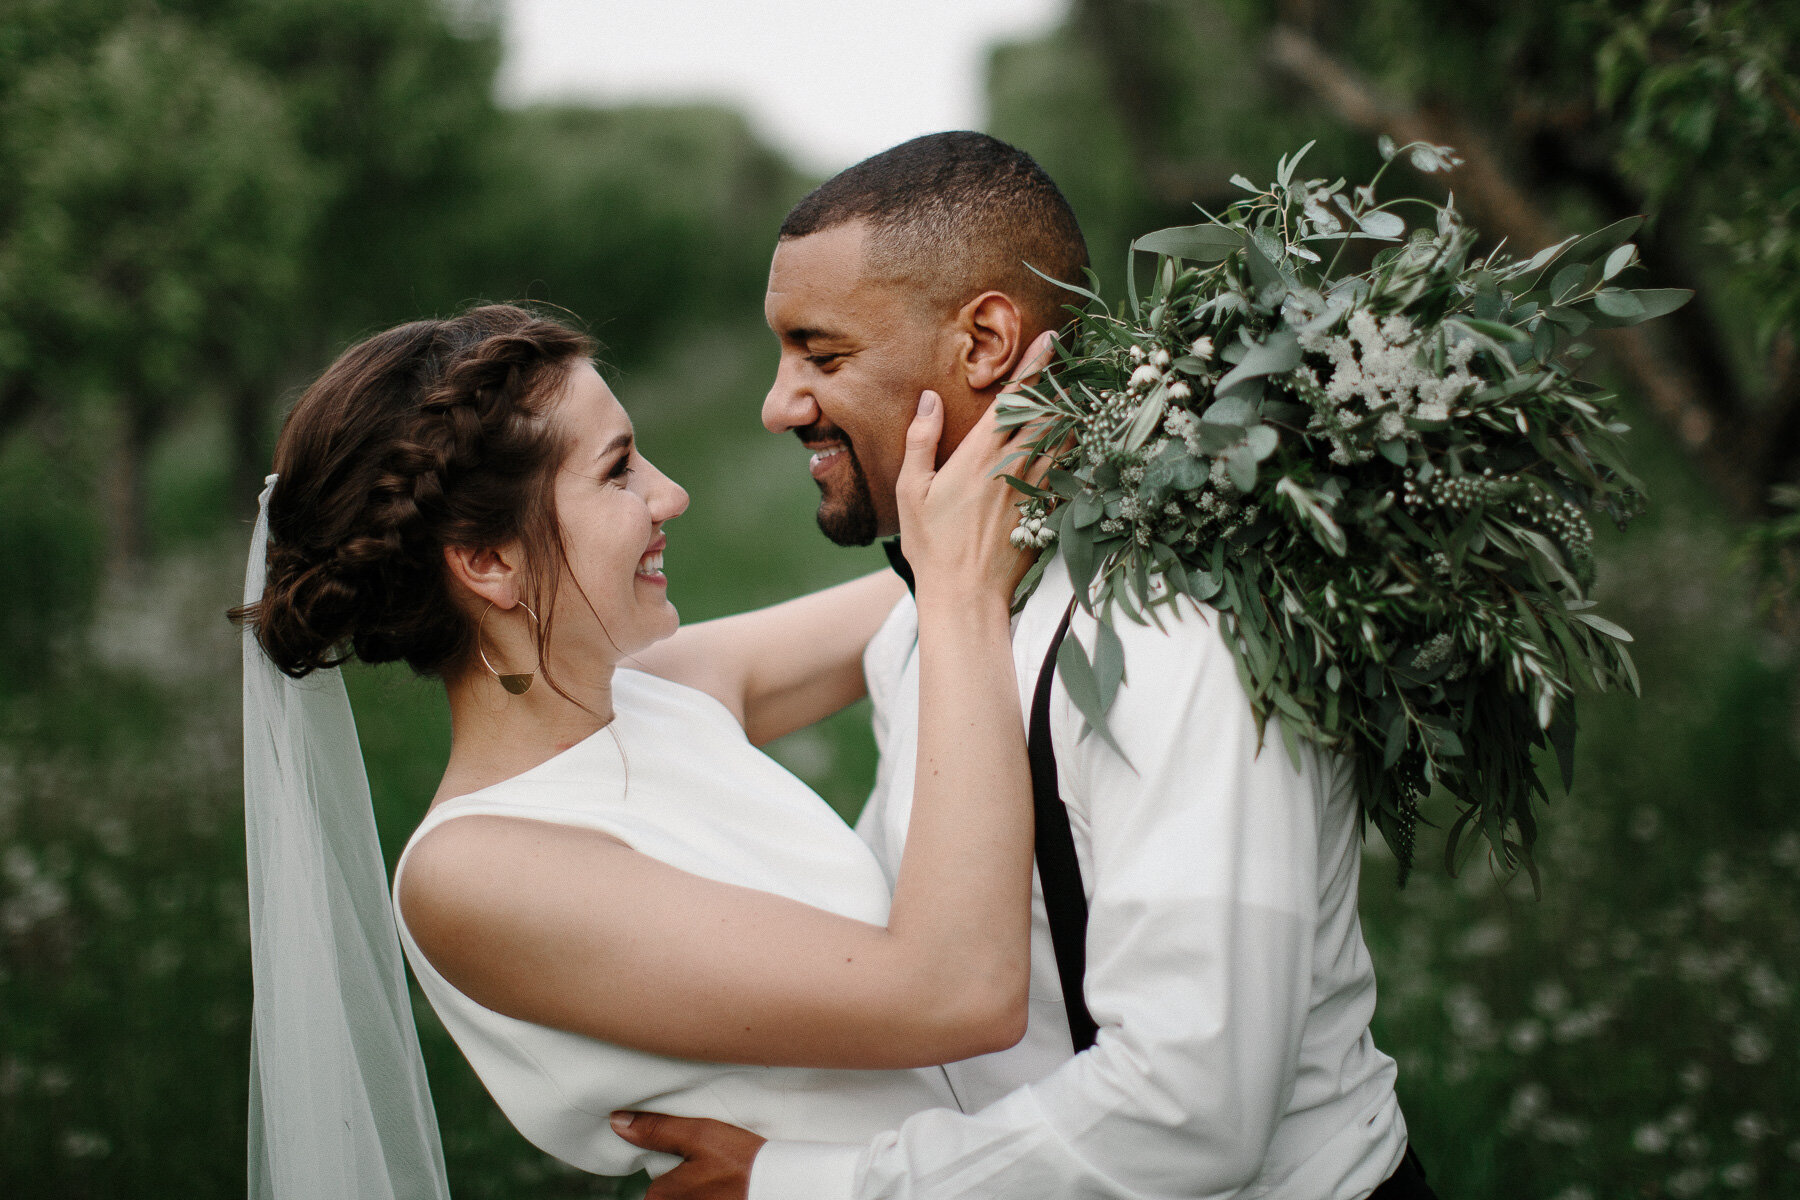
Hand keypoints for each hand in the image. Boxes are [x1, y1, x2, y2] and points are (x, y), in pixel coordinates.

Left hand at [611, 1111, 764, 1199]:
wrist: (779, 1184)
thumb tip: (618, 1122)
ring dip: (696, 1183)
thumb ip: (657, 1129)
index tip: (684, 1153)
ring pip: (684, 1195)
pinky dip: (708, 1190)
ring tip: (718, 1169)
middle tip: (705, 1161)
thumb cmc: (739, 1160)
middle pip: (666, 1192)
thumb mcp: (699, 1134)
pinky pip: (698, 1197)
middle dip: (681, 1176)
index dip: (665, 1162)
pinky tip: (725, 1180)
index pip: (650, 1181)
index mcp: (661, 1195)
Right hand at [896, 331, 1057, 602]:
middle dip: (1062, 382)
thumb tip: (929, 398)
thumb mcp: (912, 491)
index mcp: (979, 455)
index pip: (1013, 400)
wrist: (966, 596)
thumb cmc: (932, 546)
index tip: (1052, 341)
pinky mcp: (1046, 513)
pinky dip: (1078, 451)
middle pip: (1047, 413)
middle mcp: (1013, 467)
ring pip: (1064, 440)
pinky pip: (1068, 473)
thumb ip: (921, 440)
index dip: (1034, 367)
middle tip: (1079, 357)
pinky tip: (1084, 441)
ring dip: (1075, 413)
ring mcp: (1034, 490)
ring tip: (1086, 391)